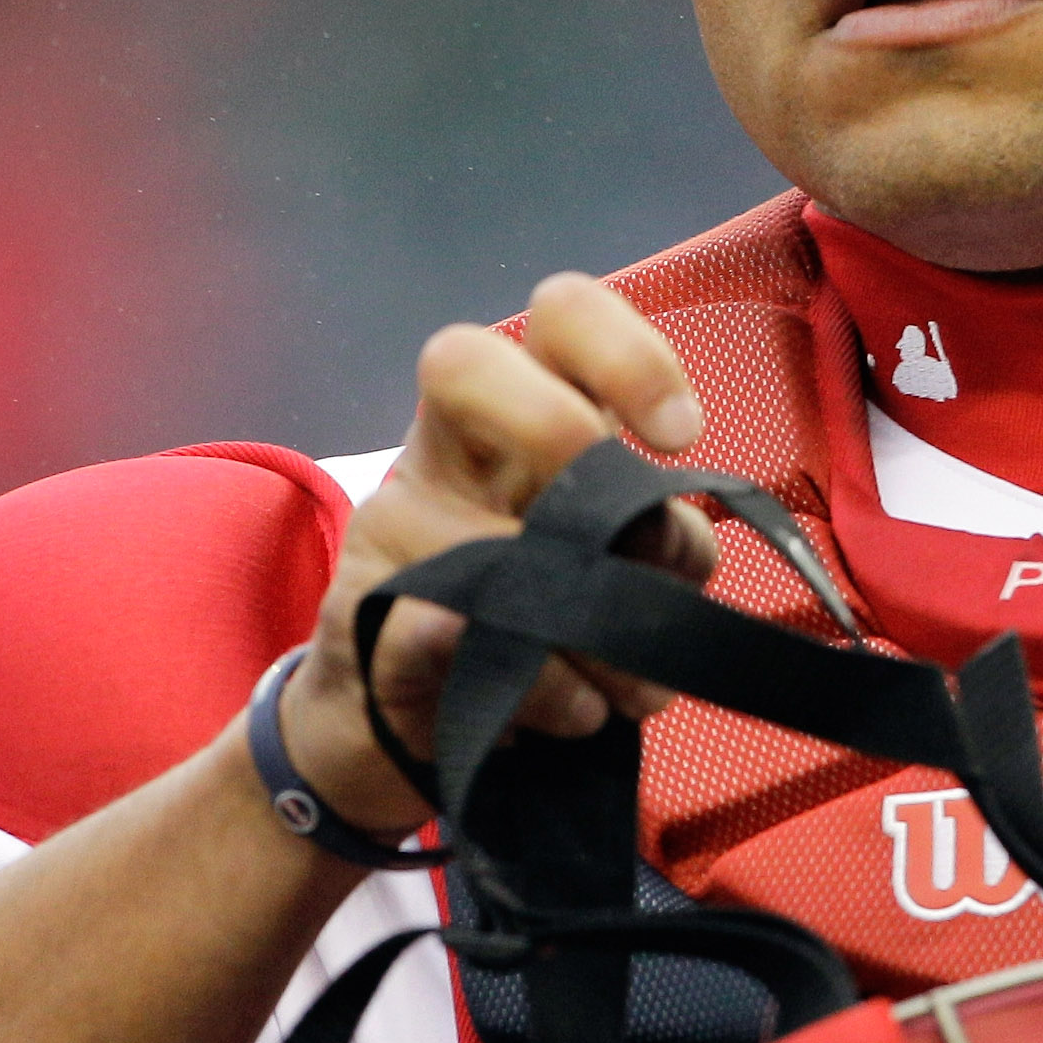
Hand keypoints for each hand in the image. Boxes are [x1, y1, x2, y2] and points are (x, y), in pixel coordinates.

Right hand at [272, 274, 713, 833]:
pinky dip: (524, 684)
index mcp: (526, 416)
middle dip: (561, 436)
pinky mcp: (362, 612)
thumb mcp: (621, 572)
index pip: (560, 316)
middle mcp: (446, 449)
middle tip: (624, 542)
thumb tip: (660, 545)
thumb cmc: (533, 627)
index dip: (626, 353)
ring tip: (615, 692)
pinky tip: (556, 717)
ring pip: (478, 525)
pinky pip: (441, 631)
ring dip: (580, 631)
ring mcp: (390, 522)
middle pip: (465, 359)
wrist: (397, 725)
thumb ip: (660, 548)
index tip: (680, 437)